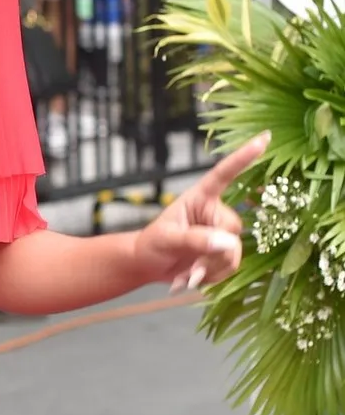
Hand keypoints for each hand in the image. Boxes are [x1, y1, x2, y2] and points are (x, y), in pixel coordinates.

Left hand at [133, 133, 269, 292]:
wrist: (149, 266)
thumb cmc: (151, 244)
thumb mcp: (167, 239)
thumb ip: (195, 239)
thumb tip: (227, 242)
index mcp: (200, 197)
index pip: (224, 174)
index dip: (244, 157)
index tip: (265, 137)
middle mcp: (215, 212)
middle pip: (233, 228)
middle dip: (213, 251)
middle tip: (189, 266)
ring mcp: (221, 233)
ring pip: (234, 252)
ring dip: (210, 268)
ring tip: (186, 273)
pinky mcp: (225, 254)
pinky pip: (231, 267)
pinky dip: (212, 277)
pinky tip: (192, 277)